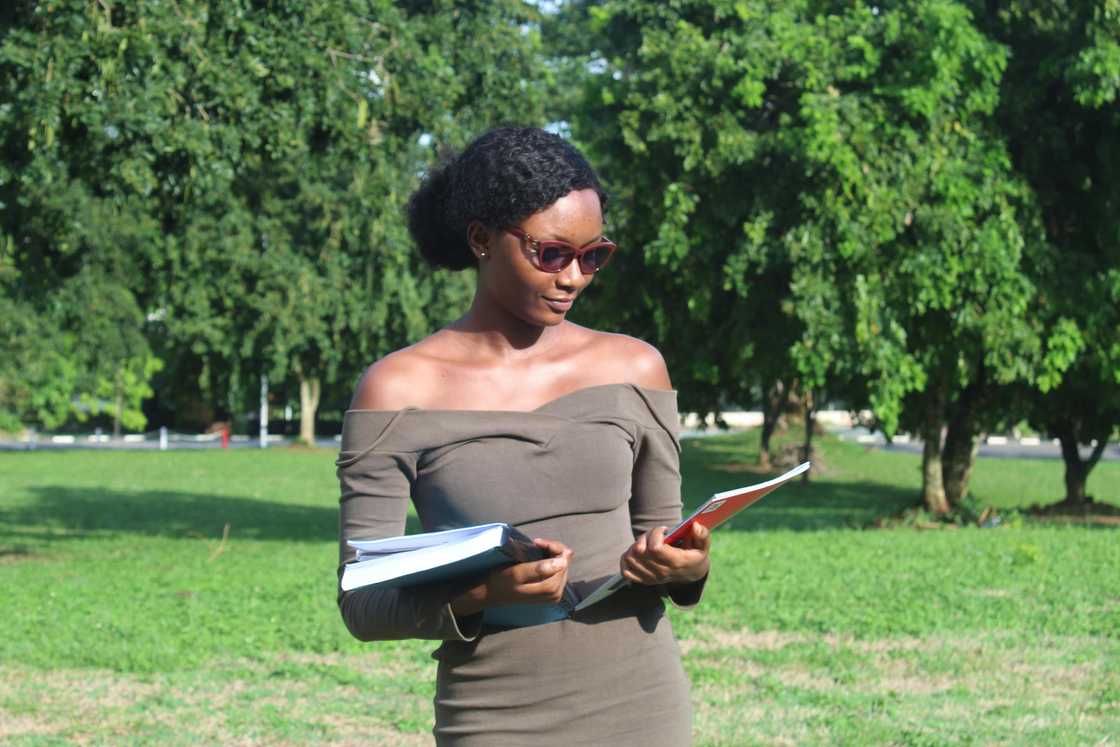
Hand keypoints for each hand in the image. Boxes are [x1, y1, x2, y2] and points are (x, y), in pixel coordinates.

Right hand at [451, 538, 572, 616]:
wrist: (493, 593)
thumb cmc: (502, 582)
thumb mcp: (516, 573)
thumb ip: (539, 568)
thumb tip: (563, 562)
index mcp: (550, 590)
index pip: (563, 563)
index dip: (554, 548)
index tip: (537, 541)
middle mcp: (556, 594)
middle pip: (565, 564)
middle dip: (554, 549)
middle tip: (537, 541)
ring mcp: (555, 593)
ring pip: (563, 565)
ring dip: (552, 552)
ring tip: (537, 547)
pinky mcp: (551, 590)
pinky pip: (558, 569)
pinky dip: (550, 558)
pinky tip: (540, 555)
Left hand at [620, 523, 709, 585]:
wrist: (691, 574)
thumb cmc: (695, 555)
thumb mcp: (703, 546)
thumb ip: (702, 535)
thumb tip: (694, 525)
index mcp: (676, 562)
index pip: (655, 548)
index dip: (655, 534)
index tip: (664, 530)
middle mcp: (661, 572)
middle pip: (640, 550)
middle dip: (645, 536)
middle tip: (654, 534)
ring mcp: (651, 577)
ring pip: (631, 557)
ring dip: (635, 545)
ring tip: (646, 542)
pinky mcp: (643, 580)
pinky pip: (625, 570)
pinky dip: (627, 559)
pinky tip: (637, 553)